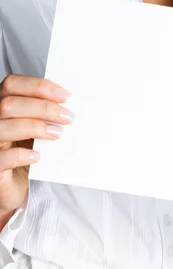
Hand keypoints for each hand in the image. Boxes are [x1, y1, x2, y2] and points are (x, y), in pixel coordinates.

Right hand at [0, 74, 73, 211]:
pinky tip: (36, 155)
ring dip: (35, 127)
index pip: (13, 84)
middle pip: (10, 104)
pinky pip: (0, 157)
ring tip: (57, 134)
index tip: (65, 96)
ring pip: (3, 127)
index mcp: (1, 103)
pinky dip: (19, 155)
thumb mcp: (35, 125)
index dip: (39, 86)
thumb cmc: (24, 148)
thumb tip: (69, 104)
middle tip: (67, 117)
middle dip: (43, 108)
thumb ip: (43, 112)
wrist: (14, 183)